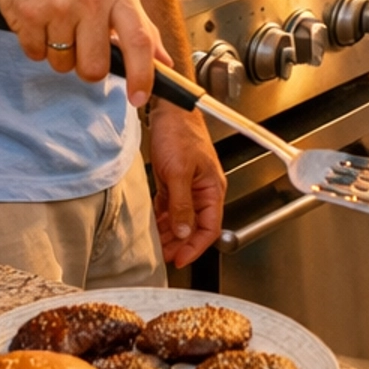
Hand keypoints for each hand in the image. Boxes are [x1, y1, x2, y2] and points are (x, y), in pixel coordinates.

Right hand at [0, 0, 171, 108]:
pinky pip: (35, 54)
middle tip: (80, 43)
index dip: (142, 75)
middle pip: (95, 67)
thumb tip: (162, 60)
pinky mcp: (29, 14)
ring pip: (62, 64)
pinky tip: (38, 20)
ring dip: (58, 53)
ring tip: (57, 22)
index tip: (139, 96)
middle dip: (86, 66)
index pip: (139, 41)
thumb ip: (141, 25)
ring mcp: (59, 6)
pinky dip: (35, 45)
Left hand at [147, 104, 225, 267]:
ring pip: (182, 218)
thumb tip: (183, 232)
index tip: (180, 260)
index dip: (195, 247)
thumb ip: (181, 204)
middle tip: (165, 256)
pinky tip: (155, 226)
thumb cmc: (180, 131)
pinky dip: (164, 218)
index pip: (210, 228)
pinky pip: (172, 206)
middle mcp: (203, 189)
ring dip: (171, 233)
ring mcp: (189, 185)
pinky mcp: (175, 179)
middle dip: (181, 244)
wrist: (169, 109)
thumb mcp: (178, 172)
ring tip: (158, 245)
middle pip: (195, 226)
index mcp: (212, 188)